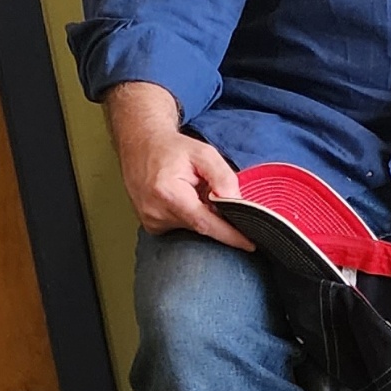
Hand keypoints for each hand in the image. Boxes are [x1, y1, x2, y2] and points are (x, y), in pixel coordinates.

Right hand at [102, 81, 252, 248]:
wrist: (141, 146)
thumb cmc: (171, 149)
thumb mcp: (204, 153)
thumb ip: (223, 177)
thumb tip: (236, 201)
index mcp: (168, 193)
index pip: (204, 223)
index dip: (229, 235)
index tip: (250, 244)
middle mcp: (156, 212)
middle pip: (201, 225)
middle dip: (219, 216)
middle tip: (216, 193)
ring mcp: (151, 221)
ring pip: (194, 227)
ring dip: (204, 213)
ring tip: (194, 190)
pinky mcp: (152, 225)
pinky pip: (183, 226)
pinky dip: (192, 215)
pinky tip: (186, 198)